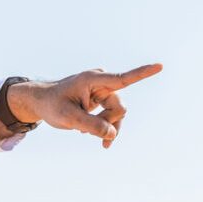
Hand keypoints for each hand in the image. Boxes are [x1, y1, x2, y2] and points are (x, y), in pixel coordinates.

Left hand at [4, 64, 162, 147]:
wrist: (42, 103)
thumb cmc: (52, 105)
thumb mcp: (67, 117)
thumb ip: (90, 126)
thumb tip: (112, 133)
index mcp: (93, 79)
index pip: (122, 79)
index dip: (143, 73)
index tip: (160, 65)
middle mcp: (101, 82)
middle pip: (119, 108)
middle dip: (107, 123)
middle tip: (85, 132)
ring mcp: (103, 91)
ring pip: (118, 114)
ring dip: (107, 128)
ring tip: (90, 136)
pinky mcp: (102, 99)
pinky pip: (113, 116)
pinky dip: (106, 128)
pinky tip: (91, 134)